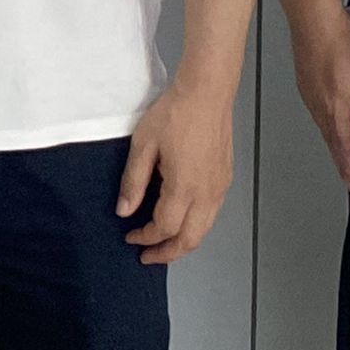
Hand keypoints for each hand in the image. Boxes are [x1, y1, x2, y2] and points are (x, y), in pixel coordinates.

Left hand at [118, 76, 236, 264]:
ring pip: (204, 229)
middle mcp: (207, 192)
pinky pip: (211, 213)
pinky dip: (195, 225)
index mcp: (185, 187)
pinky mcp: (225, 178)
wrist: (206, 92)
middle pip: (190, 239)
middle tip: (149, 257)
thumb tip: (124, 210)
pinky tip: (181, 219)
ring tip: (163, 243)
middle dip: (168, 253)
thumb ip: (133, 182)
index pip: (164, 227)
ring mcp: (219, 186)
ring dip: (183, 241)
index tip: (131, 237)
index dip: (145, 238)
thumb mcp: (143, 146)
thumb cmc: (176, 112)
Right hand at [287, 5, 349, 190]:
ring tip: (343, 151)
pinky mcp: (306, 82)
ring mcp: (310, 94)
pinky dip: (327, 123)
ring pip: (324, 126)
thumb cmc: (340, 42)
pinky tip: (332, 117)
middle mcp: (319, 106)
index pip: (344, 148)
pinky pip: (318, 111)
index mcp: (336, 109)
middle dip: (341, 160)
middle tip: (348, 175)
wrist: (313, 18)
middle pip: (331, 141)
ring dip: (334, 142)